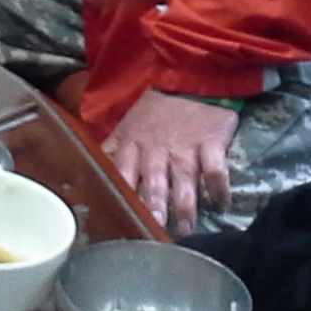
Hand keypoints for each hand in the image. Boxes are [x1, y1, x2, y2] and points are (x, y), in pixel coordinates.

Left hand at [105, 90, 238, 235]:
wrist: (188, 79)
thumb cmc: (153, 112)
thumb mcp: (126, 128)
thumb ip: (111, 153)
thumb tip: (89, 177)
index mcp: (132, 145)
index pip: (122, 173)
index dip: (122, 195)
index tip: (123, 220)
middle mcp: (157, 149)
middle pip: (154, 181)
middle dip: (155, 205)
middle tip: (156, 229)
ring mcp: (185, 146)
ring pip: (184, 179)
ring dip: (186, 206)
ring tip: (187, 231)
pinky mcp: (212, 142)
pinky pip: (216, 169)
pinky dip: (219, 189)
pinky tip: (221, 206)